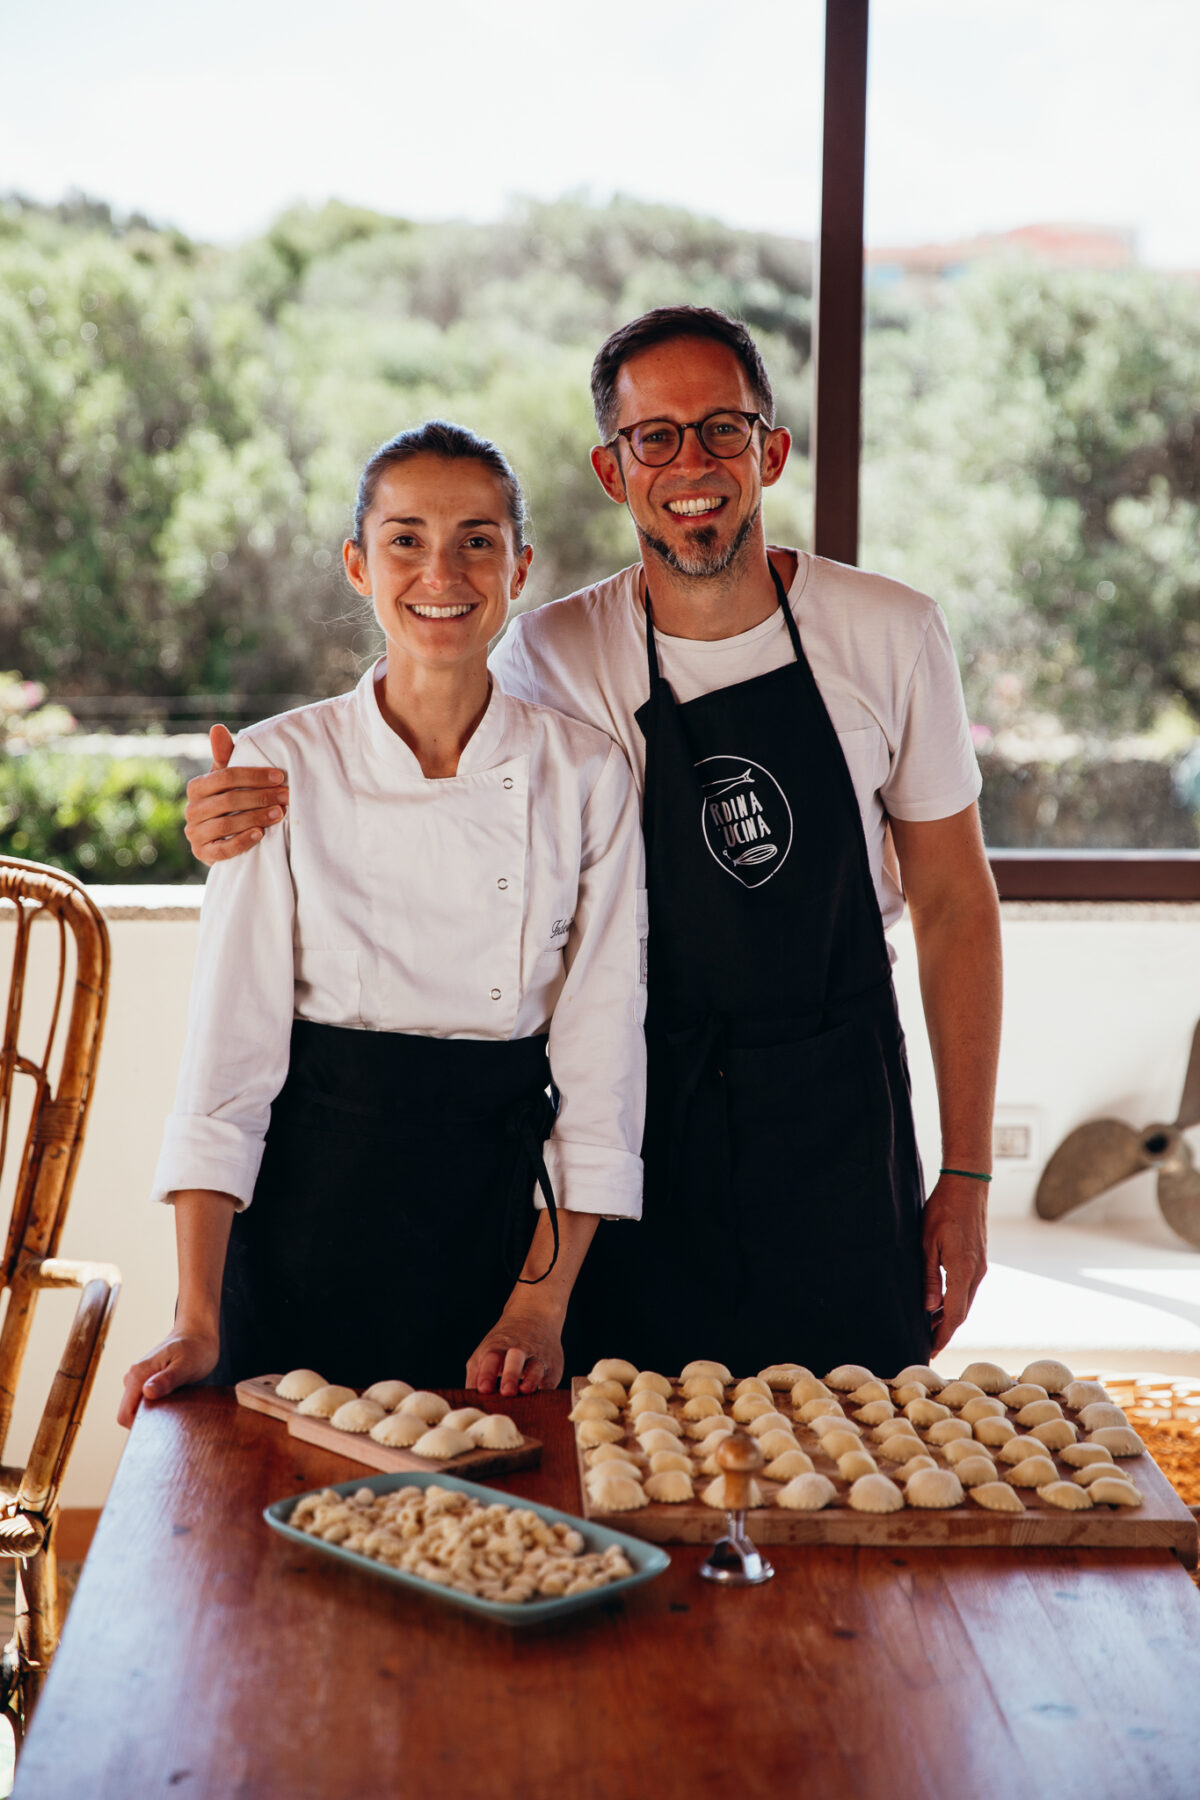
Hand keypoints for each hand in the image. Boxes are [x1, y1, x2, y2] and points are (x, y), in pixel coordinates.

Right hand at [117, 1327, 219, 1428]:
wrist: (198, 1332)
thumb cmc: (196, 1348)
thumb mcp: (187, 1365)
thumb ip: (167, 1379)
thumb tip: (147, 1392)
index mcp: (138, 1373)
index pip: (125, 1414)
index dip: (141, 1426)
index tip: (163, 1426)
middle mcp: (133, 1376)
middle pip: (130, 1413)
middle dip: (149, 1420)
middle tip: (175, 1415)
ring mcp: (138, 1379)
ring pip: (138, 1408)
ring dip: (154, 1412)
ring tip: (177, 1404)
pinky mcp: (146, 1380)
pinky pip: (145, 1401)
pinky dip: (157, 1405)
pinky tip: (175, 1400)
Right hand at [184, 724, 288, 865]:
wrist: (223, 839)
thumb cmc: (230, 801)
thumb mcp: (228, 779)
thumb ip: (226, 756)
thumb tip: (217, 728)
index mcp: (197, 787)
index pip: (225, 777)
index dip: (254, 776)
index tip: (280, 776)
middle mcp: (191, 810)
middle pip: (228, 801)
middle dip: (261, 797)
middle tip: (286, 796)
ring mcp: (195, 834)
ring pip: (226, 825)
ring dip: (256, 818)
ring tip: (279, 814)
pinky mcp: (203, 854)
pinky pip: (222, 850)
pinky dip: (242, 841)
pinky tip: (261, 834)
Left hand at [466, 1305, 563, 1397]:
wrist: (535, 1315)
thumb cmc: (505, 1343)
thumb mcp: (486, 1352)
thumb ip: (476, 1374)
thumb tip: (468, 1398)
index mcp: (498, 1348)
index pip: (491, 1360)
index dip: (486, 1374)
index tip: (483, 1388)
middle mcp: (518, 1351)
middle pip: (514, 1361)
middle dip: (510, 1375)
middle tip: (506, 1391)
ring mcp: (537, 1357)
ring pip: (535, 1367)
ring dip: (531, 1379)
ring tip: (525, 1390)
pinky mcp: (553, 1366)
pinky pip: (551, 1378)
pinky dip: (547, 1387)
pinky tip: (542, 1395)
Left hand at [922, 1174, 987, 1354]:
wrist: (968, 1185)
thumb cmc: (943, 1210)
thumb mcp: (927, 1243)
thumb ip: (929, 1277)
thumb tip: (929, 1308)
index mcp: (963, 1270)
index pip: (955, 1314)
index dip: (943, 1334)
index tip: (931, 1349)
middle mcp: (976, 1272)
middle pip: (962, 1311)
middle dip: (945, 1330)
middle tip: (928, 1345)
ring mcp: (980, 1266)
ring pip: (965, 1300)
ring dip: (950, 1315)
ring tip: (930, 1328)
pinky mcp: (979, 1259)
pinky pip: (967, 1287)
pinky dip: (955, 1300)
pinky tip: (940, 1302)